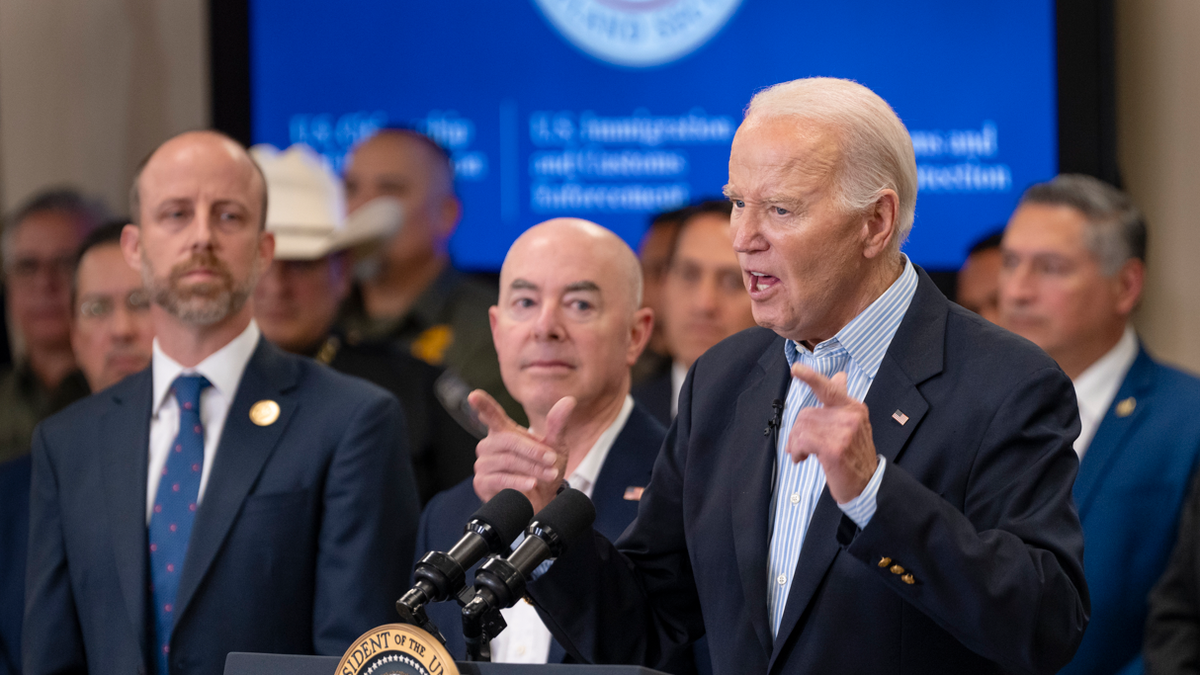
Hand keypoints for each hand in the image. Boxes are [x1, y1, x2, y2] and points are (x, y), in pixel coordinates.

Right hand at [469, 389, 575, 512]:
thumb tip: (569, 400)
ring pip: (507, 460)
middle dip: (533, 450)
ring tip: (550, 474)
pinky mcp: (482, 483)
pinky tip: (532, 484)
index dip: (482, 405)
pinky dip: (519, 481)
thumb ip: (557, 423)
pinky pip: (500, 479)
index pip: (491, 414)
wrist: (542, 499)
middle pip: (508, 440)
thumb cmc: (544, 469)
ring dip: (532, 468)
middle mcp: (489, 445)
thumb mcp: (555, 445)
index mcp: (503, 431)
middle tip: (552, 459)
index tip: (474, 395)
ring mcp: (483, 464)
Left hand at [787, 363, 877, 503]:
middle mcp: (850, 416)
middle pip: (807, 413)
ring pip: (802, 427)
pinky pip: (802, 440)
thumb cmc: (854, 455)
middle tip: (799, 446)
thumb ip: (841, 401)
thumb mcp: (852, 425)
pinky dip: (797, 450)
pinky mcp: (834, 447)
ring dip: (796, 443)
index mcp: (853, 408)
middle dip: (797, 431)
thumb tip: (839, 376)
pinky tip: (802, 458)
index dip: (811, 377)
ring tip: (802, 454)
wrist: (867, 484)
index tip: (796, 369)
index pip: (830, 388)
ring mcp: (844, 431)